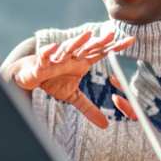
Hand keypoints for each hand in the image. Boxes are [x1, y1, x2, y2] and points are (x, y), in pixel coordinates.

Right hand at [11, 30, 134, 128]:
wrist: (29, 75)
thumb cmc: (52, 81)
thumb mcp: (73, 97)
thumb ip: (89, 109)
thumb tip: (105, 125)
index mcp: (80, 62)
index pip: (100, 53)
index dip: (115, 47)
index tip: (131, 40)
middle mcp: (71, 57)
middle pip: (87, 48)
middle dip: (99, 42)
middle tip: (112, 35)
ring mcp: (56, 58)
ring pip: (68, 48)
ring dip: (77, 42)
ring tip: (87, 35)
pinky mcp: (41, 62)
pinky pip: (45, 56)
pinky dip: (49, 52)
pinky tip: (54, 48)